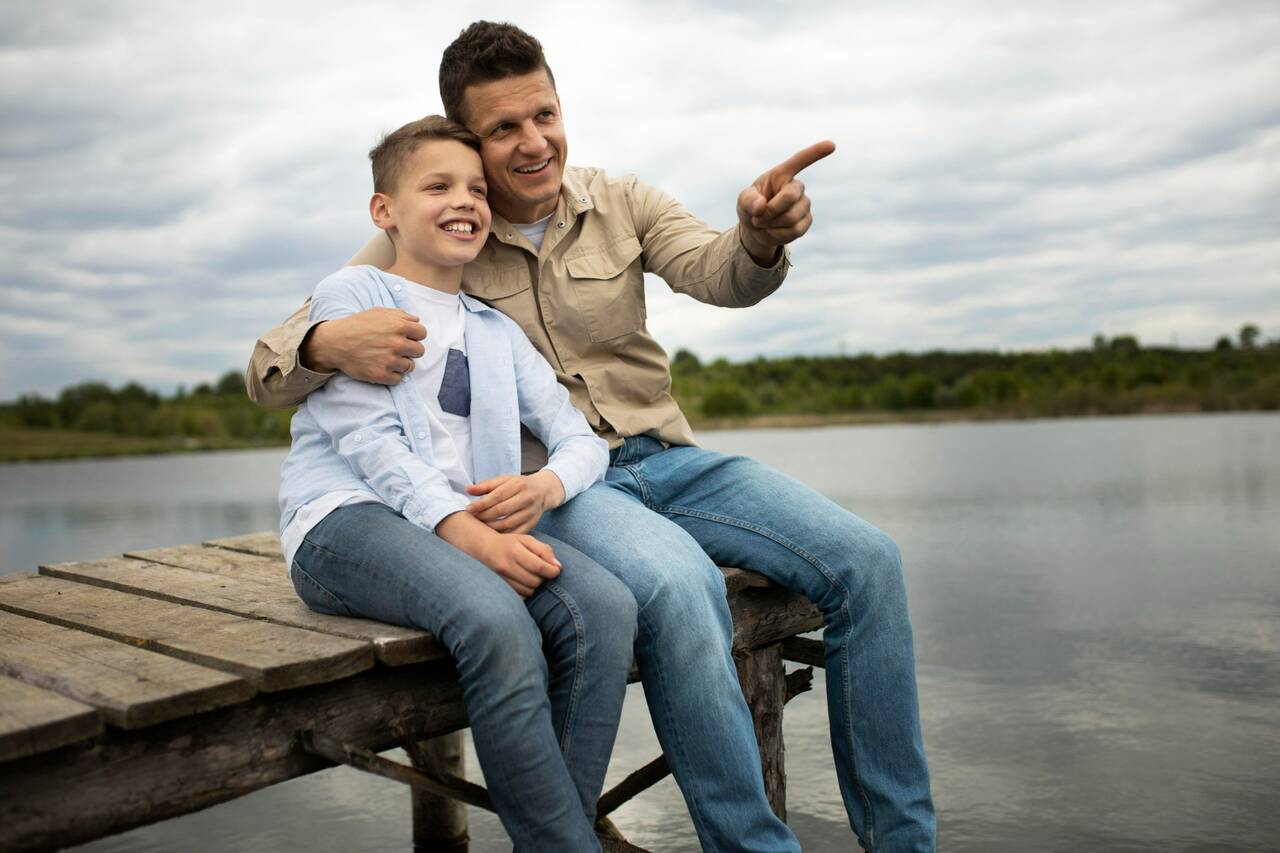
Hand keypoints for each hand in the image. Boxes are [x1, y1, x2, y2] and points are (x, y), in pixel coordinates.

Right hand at [301, 307, 425, 383]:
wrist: (334, 342)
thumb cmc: (356, 325)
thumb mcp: (377, 312)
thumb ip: (400, 315)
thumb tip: (416, 321)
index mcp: (399, 326)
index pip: (422, 333)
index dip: (414, 335)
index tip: (405, 337)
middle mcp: (397, 344)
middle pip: (419, 351)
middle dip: (410, 350)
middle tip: (396, 349)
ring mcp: (390, 361)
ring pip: (410, 366)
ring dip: (401, 363)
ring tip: (388, 359)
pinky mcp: (381, 375)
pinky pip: (398, 379)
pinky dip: (392, 375)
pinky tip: (382, 368)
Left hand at [465, 470, 565, 533]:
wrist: (543, 491)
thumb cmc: (519, 485)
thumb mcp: (505, 480)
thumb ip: (486, 485)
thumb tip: (468, 490)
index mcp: (518, 484)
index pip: (497, 495)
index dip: (481, 503)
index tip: (469, 509)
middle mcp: (526, 498)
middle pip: (501, 510)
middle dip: (484, 516)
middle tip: (472, 518)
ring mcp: (531, 512)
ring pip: (507, 524)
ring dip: (491, 527)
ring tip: (480, 526)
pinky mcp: (532, 524)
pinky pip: (515, 533)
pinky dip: (502, 534)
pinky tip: (493, 533)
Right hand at [479, 533, 562, 597]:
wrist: (483, 549)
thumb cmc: (510, 543)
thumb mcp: (527, 540)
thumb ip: (544, 550)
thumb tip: (558, 566)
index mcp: (515, 551)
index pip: (539, 566)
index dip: (552, 571)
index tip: (556, 570)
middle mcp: (506, 566)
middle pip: (534, 581)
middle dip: (543, 578)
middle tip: (543, 571)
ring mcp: (501, 578)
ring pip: (528, 591)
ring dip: (535, 585)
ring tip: (533, 575)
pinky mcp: (500, 587)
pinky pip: (520, 597)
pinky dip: (526, 592)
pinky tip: (525, 582)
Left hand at [736, 140, 835, 266]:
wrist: (757, 229)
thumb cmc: (751, 208)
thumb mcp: (743, 202)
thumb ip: (748, 201)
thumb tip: (761, 206)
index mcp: (782, 174)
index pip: (800, 160)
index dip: (815, 152)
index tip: (831, 145)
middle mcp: (797, 187)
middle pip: (789, 197)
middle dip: (770, 211)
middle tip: (756, 218)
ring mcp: (805, 204)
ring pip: (791, 218)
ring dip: (771, 225)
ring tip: (764, 224)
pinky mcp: (807, 221)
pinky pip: (795, 231)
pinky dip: (778, 235)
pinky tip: (773, 231)